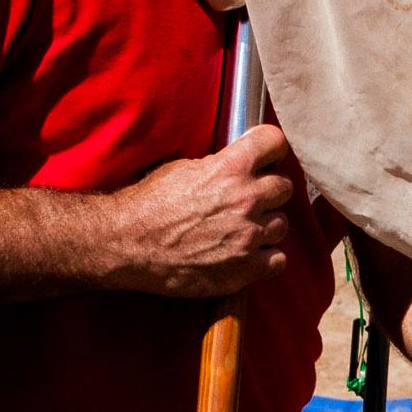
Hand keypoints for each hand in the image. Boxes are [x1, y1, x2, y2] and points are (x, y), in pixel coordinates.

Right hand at [111, 125, 295, 296]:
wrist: (128, 244)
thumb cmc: (149, 205)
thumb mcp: (182, 169)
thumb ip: (219, 165)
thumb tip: (238, 166)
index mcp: (230, 168)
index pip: (274, 142)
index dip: (271, 149)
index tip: (266, 157)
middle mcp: (245, 199)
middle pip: (284, 187)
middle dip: (268, 191)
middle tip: (248, 200)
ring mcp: (248, 235)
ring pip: (281, 224)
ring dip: (265, 226)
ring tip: (242, 230)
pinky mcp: (244, 268)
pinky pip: (278, 260)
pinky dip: (265, 258)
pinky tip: (247, 255)